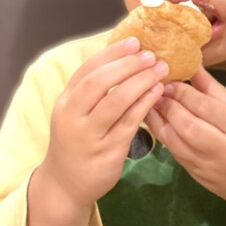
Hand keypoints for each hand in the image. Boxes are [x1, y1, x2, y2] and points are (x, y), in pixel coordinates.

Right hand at [37, 37, 168, 210]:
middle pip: (99, 82)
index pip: (87, 70)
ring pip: (115, 102)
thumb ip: (93, 89)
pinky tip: (158, 92)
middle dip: (127, 65)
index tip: (133, 41)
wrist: (65, 185)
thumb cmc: (76, 141)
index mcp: (66, 102)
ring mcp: (89, 136)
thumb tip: (123, 57)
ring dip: (140, 82)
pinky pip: (129, 123)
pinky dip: (145, 104)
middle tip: (150, 54)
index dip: (111, 53)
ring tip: (160, 70)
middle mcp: (73, 117)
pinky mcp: (107, 152)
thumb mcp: (76, 113)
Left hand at [144, 67, 225, 210]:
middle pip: (189, 125)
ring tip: (149, 101)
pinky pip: (174, 152)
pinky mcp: (195, 175)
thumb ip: (214, 91)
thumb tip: (192, 66)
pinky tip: (155, 120)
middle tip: (155, 87)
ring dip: (159, 120)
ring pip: (176, 142)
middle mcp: (223, 150)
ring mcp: (207, 166)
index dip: (184, 92)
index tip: (169, 78)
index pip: (206, 108)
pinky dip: (163, 134)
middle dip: (169, 105)